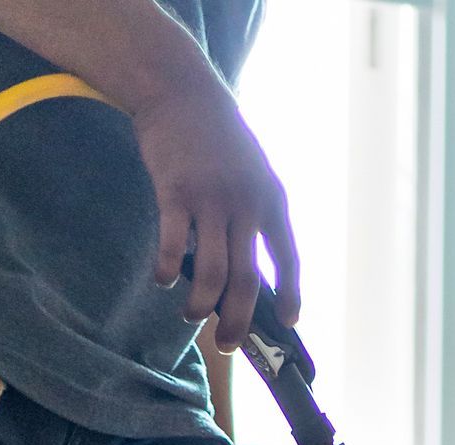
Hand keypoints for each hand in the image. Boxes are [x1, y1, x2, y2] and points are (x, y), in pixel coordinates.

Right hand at [130, 66, 300, 351]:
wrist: (181, 90)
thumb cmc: (218, 138)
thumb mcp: (254, 171)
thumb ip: (257, 216)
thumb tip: (254, 274)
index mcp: (272, 199)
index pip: (289, 259)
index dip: (290, 296)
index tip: (288, 323)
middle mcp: (247, 202)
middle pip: (247, 281)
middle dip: (237, 322)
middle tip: (228, 345)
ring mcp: (211, 198)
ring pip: (212, 274)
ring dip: (201, 306)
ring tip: (192, 316)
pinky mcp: (175, 192)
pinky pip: (174, 247)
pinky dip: (169, 272)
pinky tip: (163, 280)